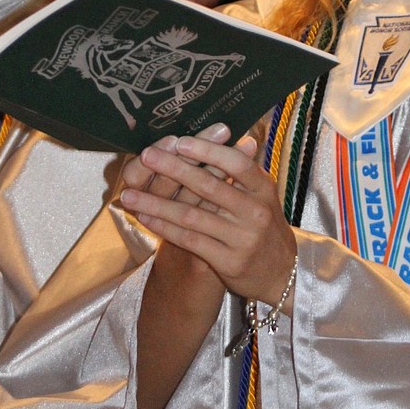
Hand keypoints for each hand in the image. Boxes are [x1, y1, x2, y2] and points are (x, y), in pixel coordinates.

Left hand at [119, 131, 296, 311]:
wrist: (281, 274)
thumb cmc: (265, 228)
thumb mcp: (262, 197)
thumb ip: (243, 172)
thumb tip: (227, 135)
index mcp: (264, 189)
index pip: (236, 164)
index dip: (208, 152)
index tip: (179, 142)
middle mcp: (255, 212)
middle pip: (209, 186)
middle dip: (173, 169)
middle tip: (146, 156)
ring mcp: (242, 238)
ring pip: (192, 215)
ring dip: (156, 203)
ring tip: (128, 194)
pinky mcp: (228, 261)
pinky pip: (189, 239)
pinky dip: (164, 228)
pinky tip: (145, 218)